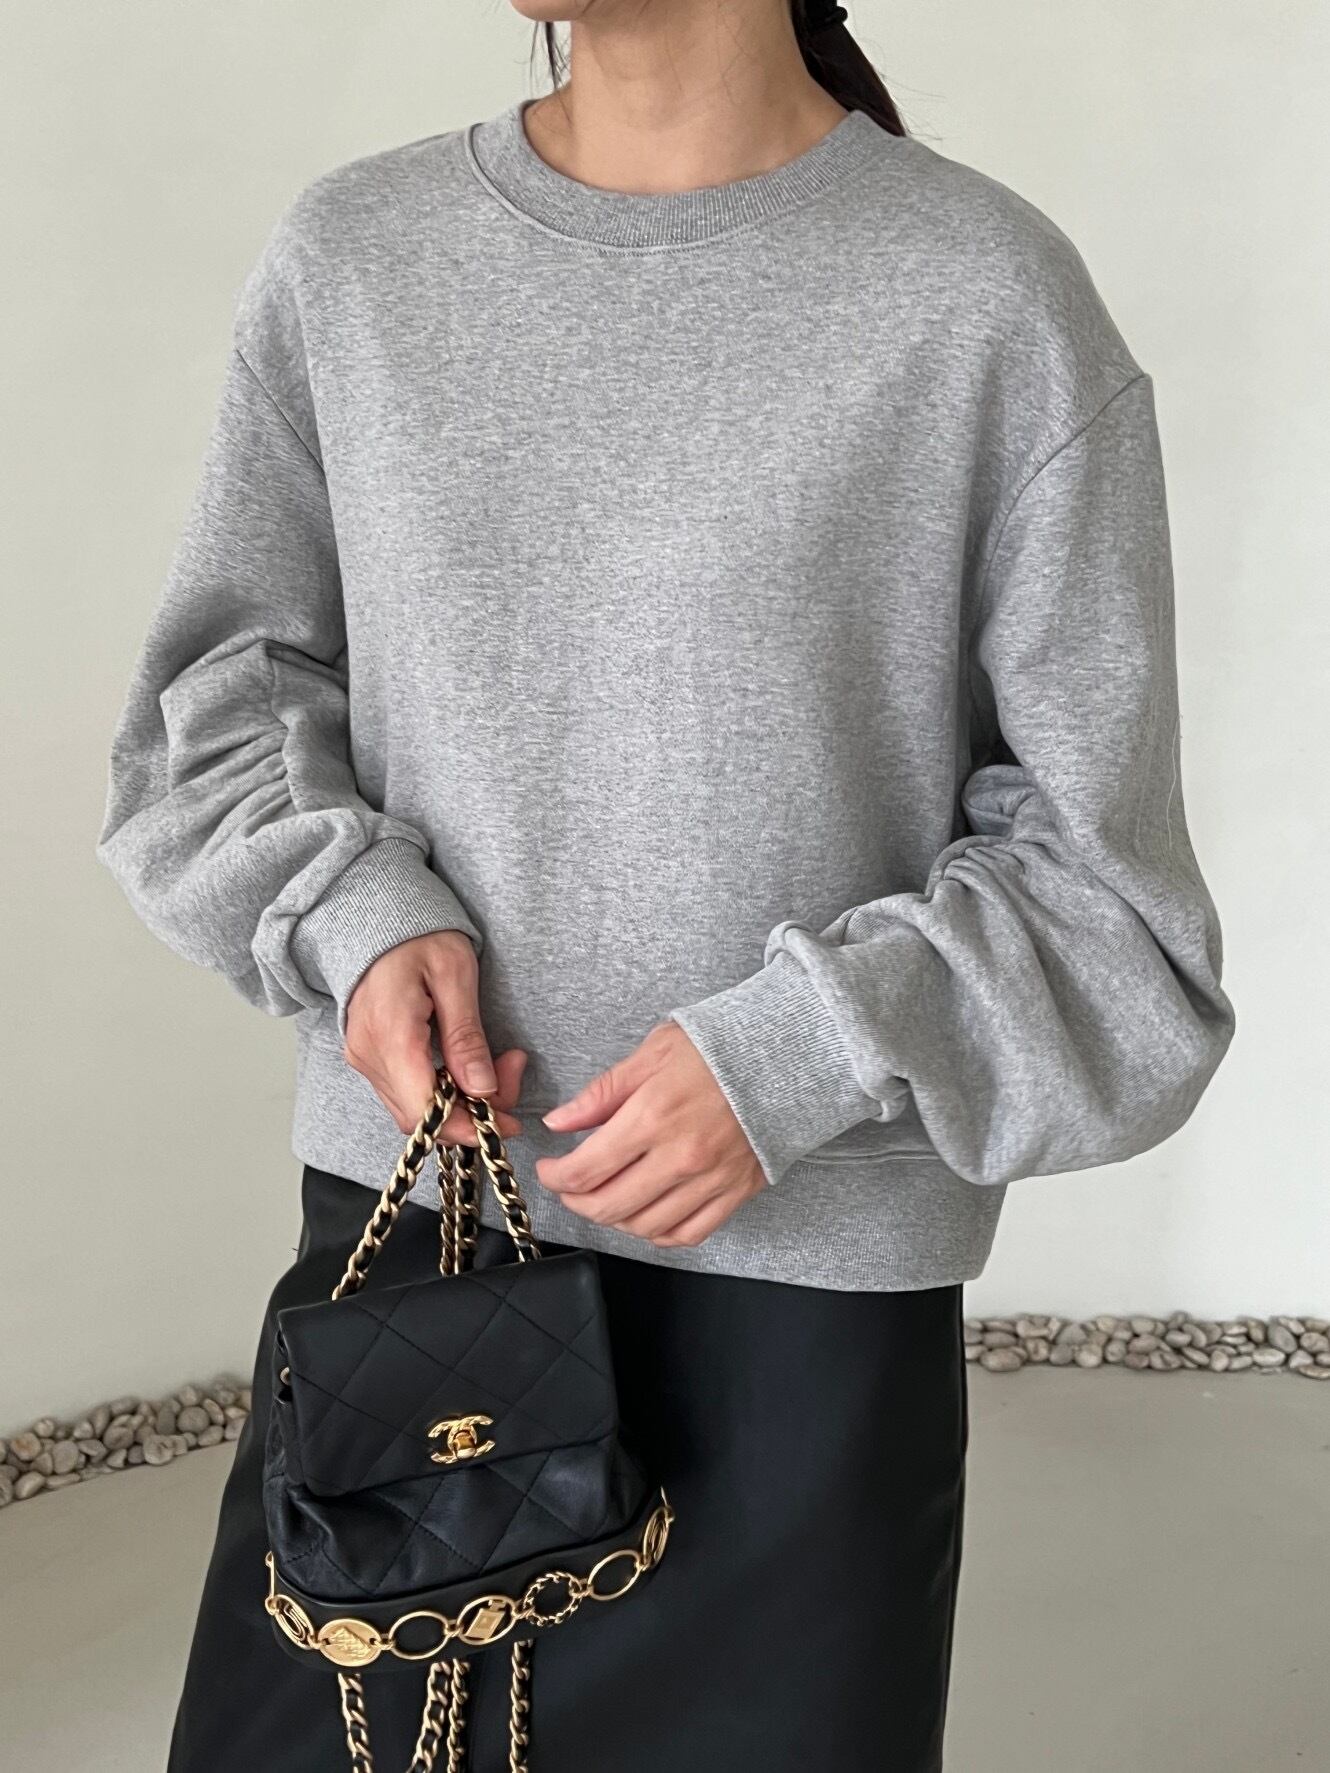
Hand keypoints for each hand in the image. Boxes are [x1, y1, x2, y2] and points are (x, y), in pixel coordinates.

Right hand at [345, 931, 525, 1143]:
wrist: (379, 921)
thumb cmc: (419, 937)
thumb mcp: (455, 975)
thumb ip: (467, 1036)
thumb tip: (483, 1090)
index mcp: (390, 1033)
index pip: (424, 1107)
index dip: (467, 1125)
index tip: (505, 1122)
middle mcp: (368, 1054)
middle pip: (420, 1115)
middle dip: (472, 1113)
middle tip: (510, 1077)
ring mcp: (364, 1058)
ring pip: (413, 1109)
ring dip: (460, 1103)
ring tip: (497, 1067)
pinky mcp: (369, 1058)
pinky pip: (405, 1092)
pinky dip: (441, 1091)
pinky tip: (465, 1068)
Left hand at [535, 1021, 765, 1247]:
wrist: (786, 1057)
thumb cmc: (719, 1048)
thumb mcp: (654, 1052)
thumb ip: (603, 1092)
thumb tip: (559, 1122)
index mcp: (653, 1116)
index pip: (585, 1170)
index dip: (556, 1177)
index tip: (550, 1169)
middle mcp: (680, 1157)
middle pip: (609, 1206)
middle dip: (576, 1201)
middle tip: (569, 1187)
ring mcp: (710, 1180)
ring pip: (644, 1226)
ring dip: (614, 1219)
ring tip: (605, 1197)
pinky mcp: (735, 1192)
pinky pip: (687, 1234)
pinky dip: (658, 1233)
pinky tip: (645, 1215)